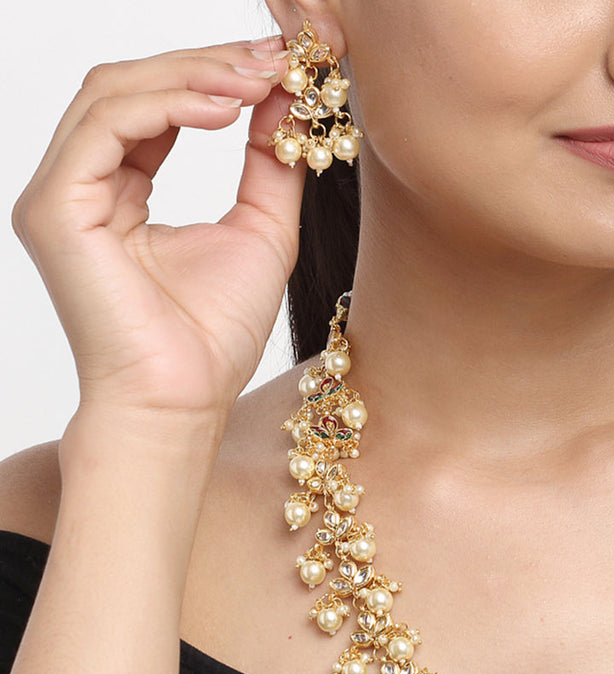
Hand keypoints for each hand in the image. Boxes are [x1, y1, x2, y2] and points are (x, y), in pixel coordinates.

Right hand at [11, 37, 303, 421]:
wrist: (183, 402)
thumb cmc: (212, 337)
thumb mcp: (261, 232)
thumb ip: (268, 163)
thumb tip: (285, 99)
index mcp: (121, 191)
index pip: (160, 105)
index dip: (218, 76)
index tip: (281, 66)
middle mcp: (83, 185)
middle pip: (133, 86)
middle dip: (209, 64)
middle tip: (276, 59)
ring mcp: (61, 194)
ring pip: (114, 93)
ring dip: (193, 75)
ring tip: (259, 80)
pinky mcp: (55, 208)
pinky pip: (106, 126)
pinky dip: (167, 105)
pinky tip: (225, 109)